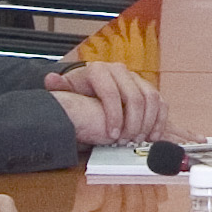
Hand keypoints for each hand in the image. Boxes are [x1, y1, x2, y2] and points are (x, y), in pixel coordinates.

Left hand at [48, 60, 167, 142]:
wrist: (92, 83)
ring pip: (151, 98)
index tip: (111, 136)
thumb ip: (59, 86)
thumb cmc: (79, 90)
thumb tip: (51, 79)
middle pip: (134, 97)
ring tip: (138, 140)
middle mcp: (120, 70)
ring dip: (148, 123)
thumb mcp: (67, 88)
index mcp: (99, 70)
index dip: (113, 116)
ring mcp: (136, 77)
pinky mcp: (148, 87)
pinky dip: (160, 120)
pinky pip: (161, 102)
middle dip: (132, 123)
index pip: (111, 93)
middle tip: (127, 142)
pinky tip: (153, 135)